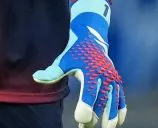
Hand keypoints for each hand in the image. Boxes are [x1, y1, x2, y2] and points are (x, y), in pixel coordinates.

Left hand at [33, 0, 126, 127]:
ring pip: (114, 102)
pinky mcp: (117, 81)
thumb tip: (36, 77)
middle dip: (94, 117)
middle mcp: (104, 76)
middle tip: (85, 127)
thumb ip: (53, 72)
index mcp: (90, 71)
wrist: (92, 39)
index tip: (79, 119)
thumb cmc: (75, 52)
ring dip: (110, 117)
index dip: (85, 108)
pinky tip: (118, 122)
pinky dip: (121, 110)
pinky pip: (121, 98)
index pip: (90, 93)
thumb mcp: (64, 60)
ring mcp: (113, 79)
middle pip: (102, 101)